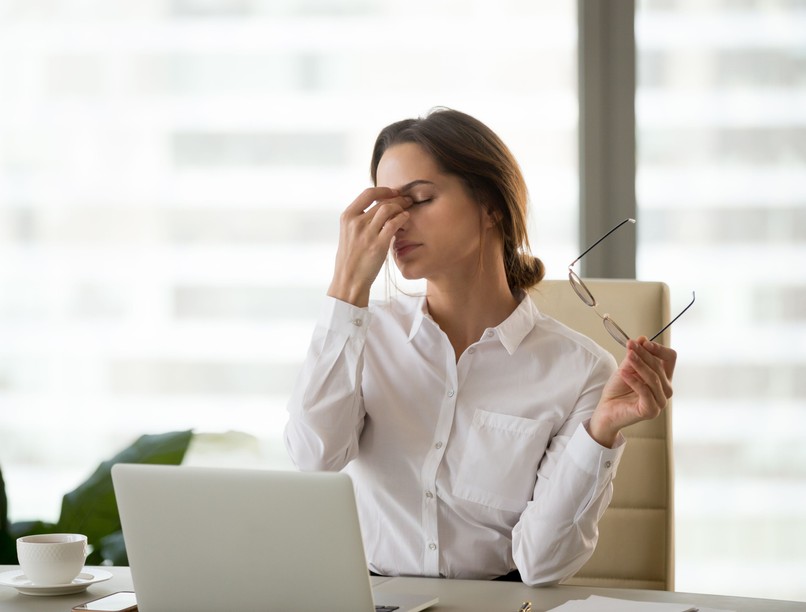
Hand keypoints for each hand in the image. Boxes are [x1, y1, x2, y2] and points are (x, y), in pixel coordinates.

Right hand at [327, 187, 411, 306]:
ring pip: (388, 209)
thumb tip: (375, 207)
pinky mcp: (378, 245)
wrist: (348, 279)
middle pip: (381, 201)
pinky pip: (394, 224)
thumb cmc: (350, 258)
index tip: (393, 192)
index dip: (383, 190)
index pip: (367, 193)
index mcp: (347, 217)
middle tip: (407, 200)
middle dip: (398, 198)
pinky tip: (406, 219)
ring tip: (407, 209)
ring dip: (401, 207)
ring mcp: (367, 233)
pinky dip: (402, 218)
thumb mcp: (348, 233)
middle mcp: (356, 222)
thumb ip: (358, 219)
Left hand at [589, 337, 676, 447]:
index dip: (659, 349)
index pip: (670, 358)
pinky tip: (623, 373)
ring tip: (627, 356)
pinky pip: (645, 392)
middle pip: (660, 367)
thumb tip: (643, 339)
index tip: (644, 343)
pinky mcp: (651, 411)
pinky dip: (634, 380)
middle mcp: (665, 390)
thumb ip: (635, 355)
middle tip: (630, 345)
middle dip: (644, 354)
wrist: (606, 409)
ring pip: (653, 378)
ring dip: (639, 365)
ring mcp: (660, 402)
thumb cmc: (618, 390)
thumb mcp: (626, 368)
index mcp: (663, 378)